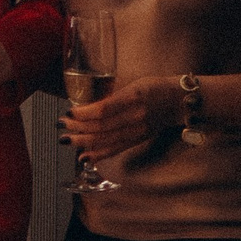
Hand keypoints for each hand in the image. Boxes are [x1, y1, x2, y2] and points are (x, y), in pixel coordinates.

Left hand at [59, 75, 185, 159]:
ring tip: (66, 140)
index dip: (84, 113)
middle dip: (78, 128)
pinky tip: (83, 156)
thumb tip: (86, 106)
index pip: (104, 109)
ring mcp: (138, 131)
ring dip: (83, 141)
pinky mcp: (138, 140)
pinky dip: (98, 154)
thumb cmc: (155, 87)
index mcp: (134, 97)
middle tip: (61, 126)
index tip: (68, 113)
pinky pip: (115, 149)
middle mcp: (136, 117)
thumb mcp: (134, 83)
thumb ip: (113, 96)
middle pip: (102, 127)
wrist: (179, 102)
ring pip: (106, 140)